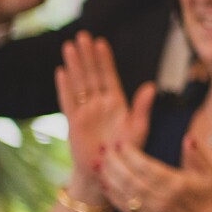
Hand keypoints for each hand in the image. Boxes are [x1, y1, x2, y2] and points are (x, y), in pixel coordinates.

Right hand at [55, 34, 148, 200]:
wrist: (107, 175)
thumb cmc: (127, 154)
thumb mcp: (139, 130)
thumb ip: (142, 108)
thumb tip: (151, 86)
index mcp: (117, 104)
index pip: (109, 76)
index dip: (104, 59)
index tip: (101, 42)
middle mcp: (100, 105)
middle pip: (92, 75)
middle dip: (87, 56)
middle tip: (82, 35)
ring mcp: (85, 112)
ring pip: (79, 83)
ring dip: (74, 65)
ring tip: (69, 46)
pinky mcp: (74, 123)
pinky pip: (67, 101)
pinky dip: (64, 87)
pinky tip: (61, 71)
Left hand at [99, 126, 211, 211]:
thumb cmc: (206, 197)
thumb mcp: (208, 173)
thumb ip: (196, 155)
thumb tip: (187, 138)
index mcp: (176, 184)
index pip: (145, 166)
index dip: (130, 154)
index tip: (120, 143)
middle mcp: (162, 199)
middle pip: (130, 178)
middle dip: (114, 162)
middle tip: (104, 150)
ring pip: (124, 192)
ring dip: (108, 177)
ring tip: (99, 163)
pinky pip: (124, 208)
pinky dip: (112, 195)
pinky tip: (105, 183)